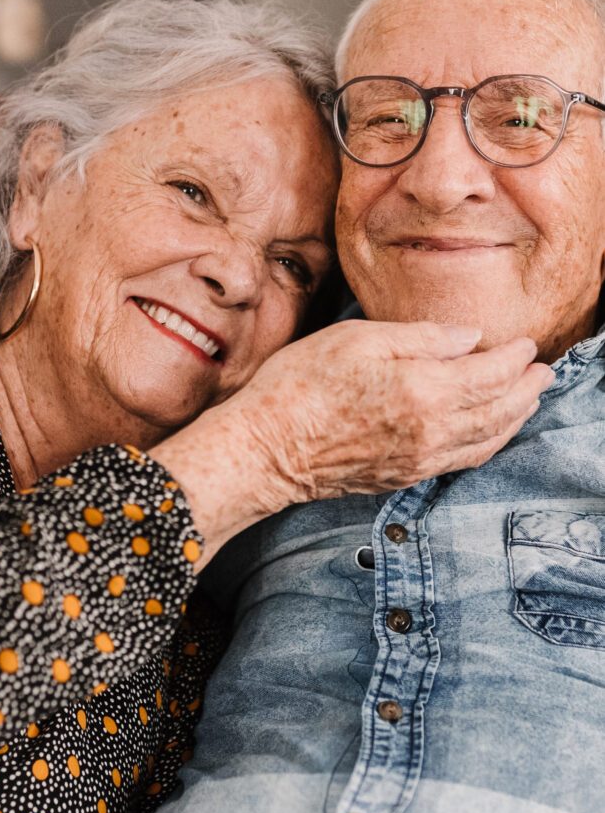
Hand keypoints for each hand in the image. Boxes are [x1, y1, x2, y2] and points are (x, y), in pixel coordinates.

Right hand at [151, 321, 553, 566]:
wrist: (267, 449)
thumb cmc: (301, 385)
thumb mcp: (357, 339)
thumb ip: (419, 337)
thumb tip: (468, 337)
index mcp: (422, 389)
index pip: (489, 372)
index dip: (513, 356)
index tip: (525, 342)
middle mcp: (431, 430)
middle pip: (499, 408)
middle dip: (527, 387)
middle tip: (544, 370)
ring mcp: (420, 458)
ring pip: (488, 438)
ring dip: (516, 416)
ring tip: (530, 398)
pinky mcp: (406, 474)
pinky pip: (465, 460)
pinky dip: (490, 443)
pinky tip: (492, 432)